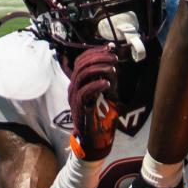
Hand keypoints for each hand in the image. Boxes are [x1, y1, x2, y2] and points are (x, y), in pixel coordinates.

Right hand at [66, 46, 120, 160]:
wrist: (94, 139)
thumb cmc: (100, 115)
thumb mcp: (106, 91)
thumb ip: (107, 77)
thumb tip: (113, 59)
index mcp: (78, 82)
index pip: (81, 59)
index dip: (95, 51)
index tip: (110, 48)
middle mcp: (73, 87)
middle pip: (81, 64)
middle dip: (99, 57)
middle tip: (114, 58)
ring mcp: (74, 97)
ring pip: (81, 75)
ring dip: (98, 69)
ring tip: (112, 69)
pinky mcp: (78, 107)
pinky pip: (84, 92)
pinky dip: (96, 85)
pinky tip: (107, 84)